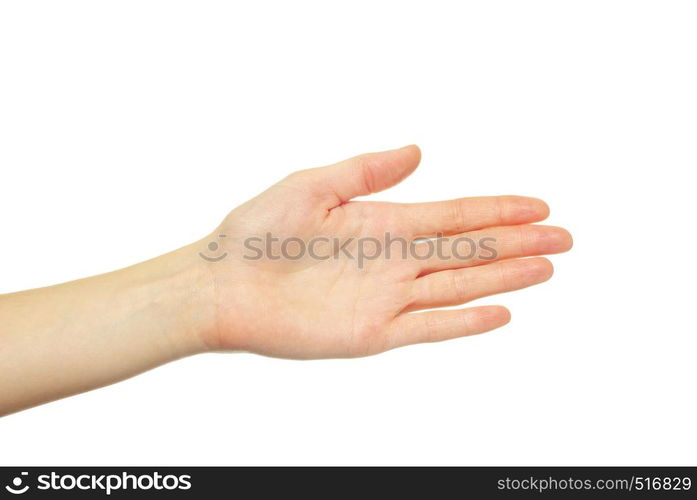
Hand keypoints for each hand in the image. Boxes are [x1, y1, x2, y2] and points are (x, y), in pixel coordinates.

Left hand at [197, 145, 571, 357]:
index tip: (538, 205)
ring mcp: (386, 299)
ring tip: (546, 266)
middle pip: (469, 251)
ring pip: (459, 286)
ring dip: (504, 277)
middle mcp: (393, 261)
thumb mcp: (314, 185)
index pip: (454, 215)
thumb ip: (367, 171)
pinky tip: (501, 311)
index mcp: (383, 223)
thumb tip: (419, 151)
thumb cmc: (257, 233)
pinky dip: (466, 322)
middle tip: (563, 237)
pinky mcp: (372, 334)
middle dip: (517, 243)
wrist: (223, 286)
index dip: (497, 209)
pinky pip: (429, 327)